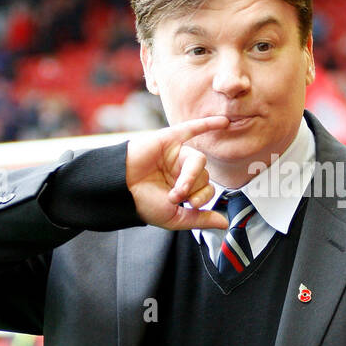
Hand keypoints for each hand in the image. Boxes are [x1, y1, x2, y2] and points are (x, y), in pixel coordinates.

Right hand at [125, 115, 231, 230]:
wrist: (120, 189)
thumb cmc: (143, 204)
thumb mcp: (175, 218)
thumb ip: (200, 219)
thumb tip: (225, 223)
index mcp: (185, 188)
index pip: (208, 189)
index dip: (203, 197)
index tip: (189, 205)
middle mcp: (182, 170)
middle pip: (204, 174)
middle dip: (192, 188)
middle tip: (174, 196)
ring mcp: (176, 154)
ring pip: (199, 160)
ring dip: (192, 176)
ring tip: (177, 188)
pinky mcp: (168, 139)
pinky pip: (192, 129)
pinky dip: (208, 124)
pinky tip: (224, 122)